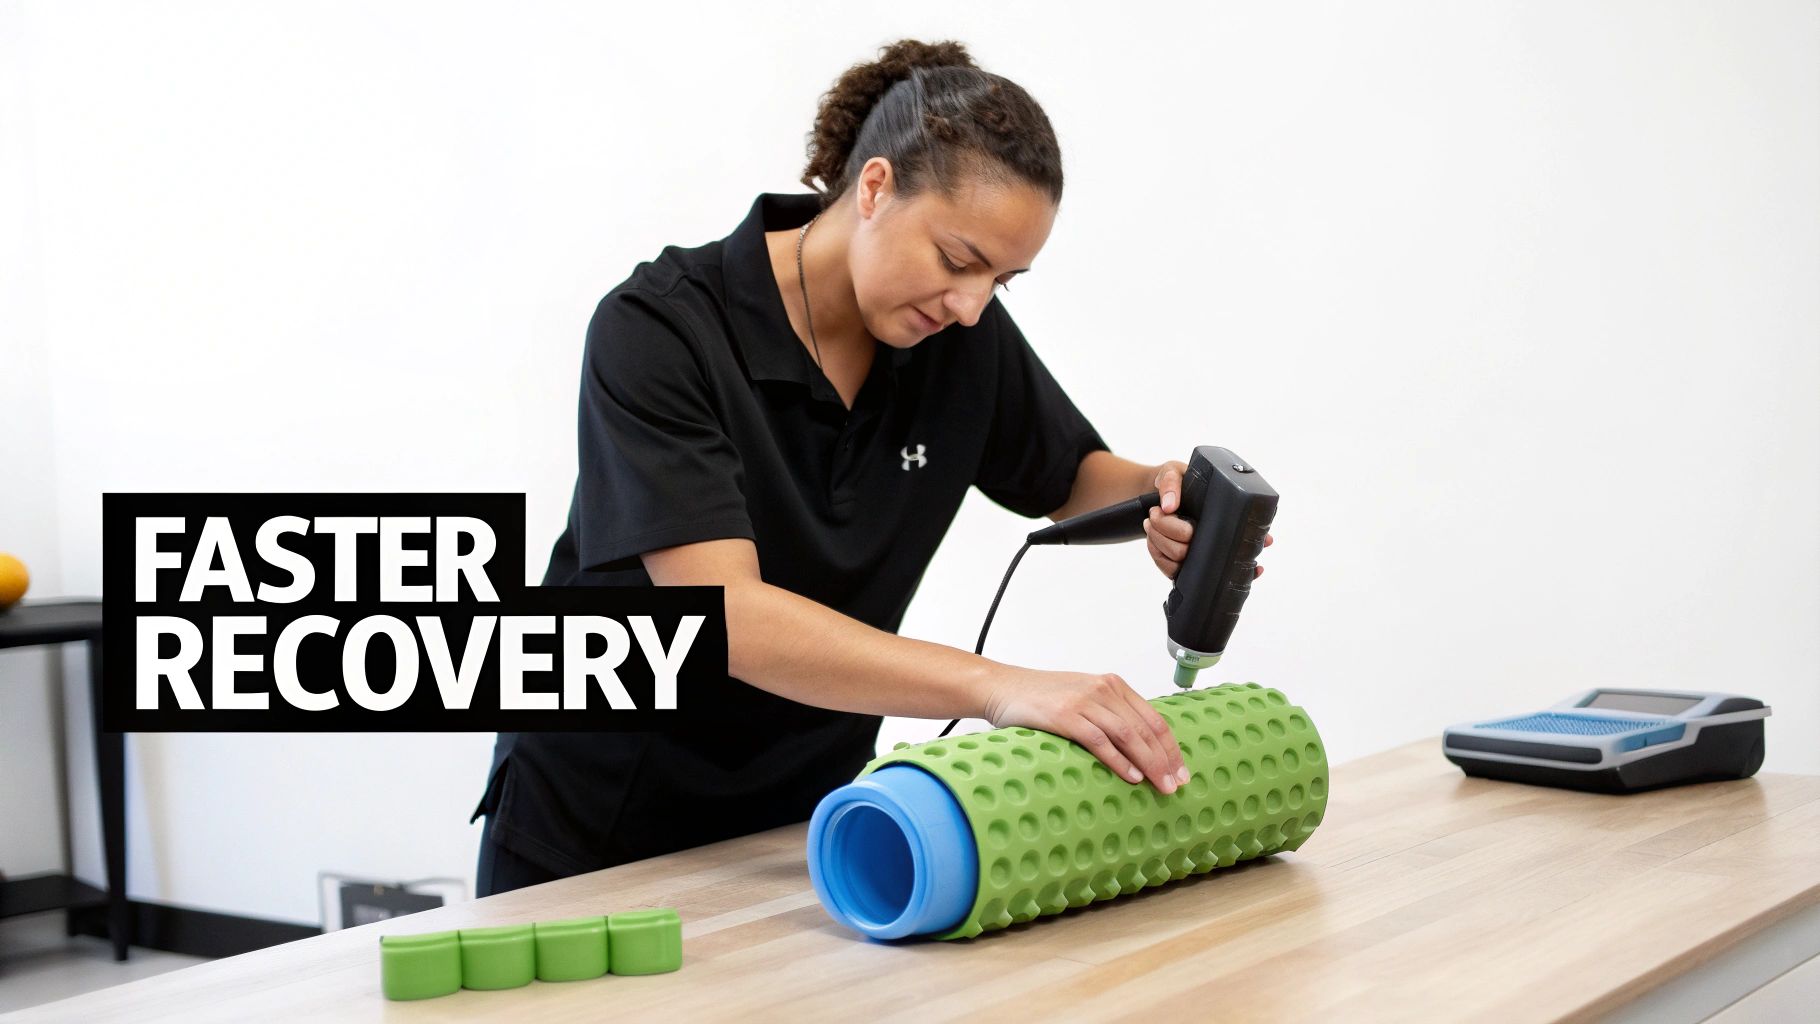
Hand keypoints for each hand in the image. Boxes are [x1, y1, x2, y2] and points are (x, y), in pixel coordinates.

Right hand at [982, 666, 1189, 793]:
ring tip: (1159, 785)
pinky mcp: (1065, 715)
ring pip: (1127, 735)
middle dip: (1165, 760)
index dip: (1171, 747)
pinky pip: (1099, 740)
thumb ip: (1109, 715)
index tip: (1180, 771)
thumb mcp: (1083, 698)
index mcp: (1113, 685)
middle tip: (1175, 785)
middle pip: (1145, 729)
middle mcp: (1103, 690)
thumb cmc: (1041, 698)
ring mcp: (1084, 701)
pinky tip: (1130, 775)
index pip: (1153, 719)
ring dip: (1148, 763)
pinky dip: (1117, 759)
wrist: (1003, 687)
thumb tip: (1137, 749)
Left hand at [1145, 461, 1272, 580]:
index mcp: (1219, 517)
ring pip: (1177, 565)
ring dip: (1157, 542)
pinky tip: (1152, 538)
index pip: (1210, 535)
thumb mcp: (1173, 471)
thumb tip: (1169, 506)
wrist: (1159, 492)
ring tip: (1150, 522)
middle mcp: (1212, 540)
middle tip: (1154, 512)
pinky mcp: (1185, 563)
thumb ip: (1171, 482)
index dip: (1186, 530)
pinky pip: (1170, 570)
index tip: (1169, 513)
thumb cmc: (1175, 481)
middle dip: (1162, 530)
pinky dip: (1156, 553)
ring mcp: (1198, 554)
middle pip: (1185, 551)